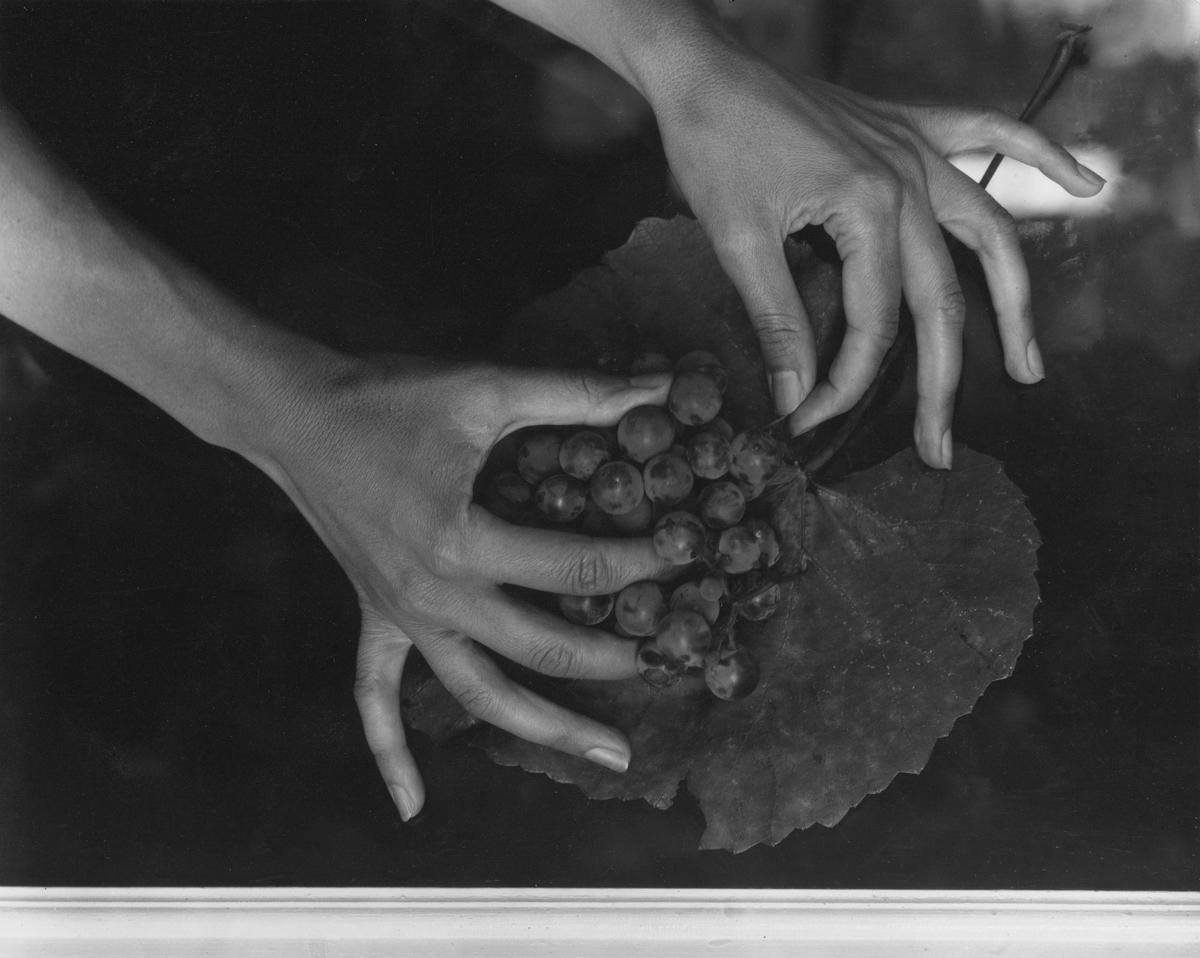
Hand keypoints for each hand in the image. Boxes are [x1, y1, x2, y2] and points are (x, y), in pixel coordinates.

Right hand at [252, 355, 673, 819]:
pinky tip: (413, 807)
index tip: (686, 559)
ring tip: (611, 756)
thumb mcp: (486, 388)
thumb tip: (662, 385)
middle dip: (616, 657)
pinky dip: (392, 756)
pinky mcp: (375, 618)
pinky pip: (376, 700)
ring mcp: (402, 617)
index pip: (574, 570)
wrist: (294, 413)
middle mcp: (434, 595)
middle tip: (673, 660)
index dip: (640, 565)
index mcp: (463, 541)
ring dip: (547, 727)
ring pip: (480, 694)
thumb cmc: (388, 396)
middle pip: (542, 648)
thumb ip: (577, 394)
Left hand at [654, 44, 1104, 465]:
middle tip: (937, 450)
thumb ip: (777, 321)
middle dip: (941, 384)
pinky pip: (992, 135)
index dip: (843, 384)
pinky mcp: (909, 128)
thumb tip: (795, 399)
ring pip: (989, 233)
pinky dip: (1042, 154)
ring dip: (1014, 302)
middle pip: (942, 300)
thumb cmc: (714, 145)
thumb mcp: (737, 240)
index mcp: (870, 209)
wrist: (704, 67)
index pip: (874, 325)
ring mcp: (916, 151)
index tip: (807, 419)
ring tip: (1026, 367)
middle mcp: (909, 181)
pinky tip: (1086, 182)